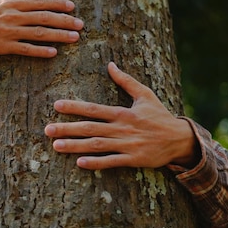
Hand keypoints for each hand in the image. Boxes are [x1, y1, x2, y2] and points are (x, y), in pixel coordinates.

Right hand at [0, 0, 83, 58]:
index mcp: (10, 4)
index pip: (39, 2)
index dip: (57, 4)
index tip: (72, 6)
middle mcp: (12, 17)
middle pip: (44, 18)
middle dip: (64, 21)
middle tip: (81, 25)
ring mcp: (9, 32)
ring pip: (39, 33)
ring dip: (59, 35)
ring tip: (74, 38)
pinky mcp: (3, 47)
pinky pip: (25, 49)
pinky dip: (40, 51)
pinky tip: (54, 53)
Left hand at [44, 62, 198, 169]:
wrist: (180, 139)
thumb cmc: (160, 116)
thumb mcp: (145, 95)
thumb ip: (126, 81)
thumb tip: (110, 64)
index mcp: (122, 113)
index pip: (94, 109)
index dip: (74, 107)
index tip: (56, 106)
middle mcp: (122, 128)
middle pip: (90, 128)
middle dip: (67, 129)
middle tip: (47, 130)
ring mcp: (127, 145)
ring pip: (97, 145)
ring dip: (75, 146)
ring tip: (56, 146)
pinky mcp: (133, 160)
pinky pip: (112, 162)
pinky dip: (96, 163)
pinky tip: (79, 163)